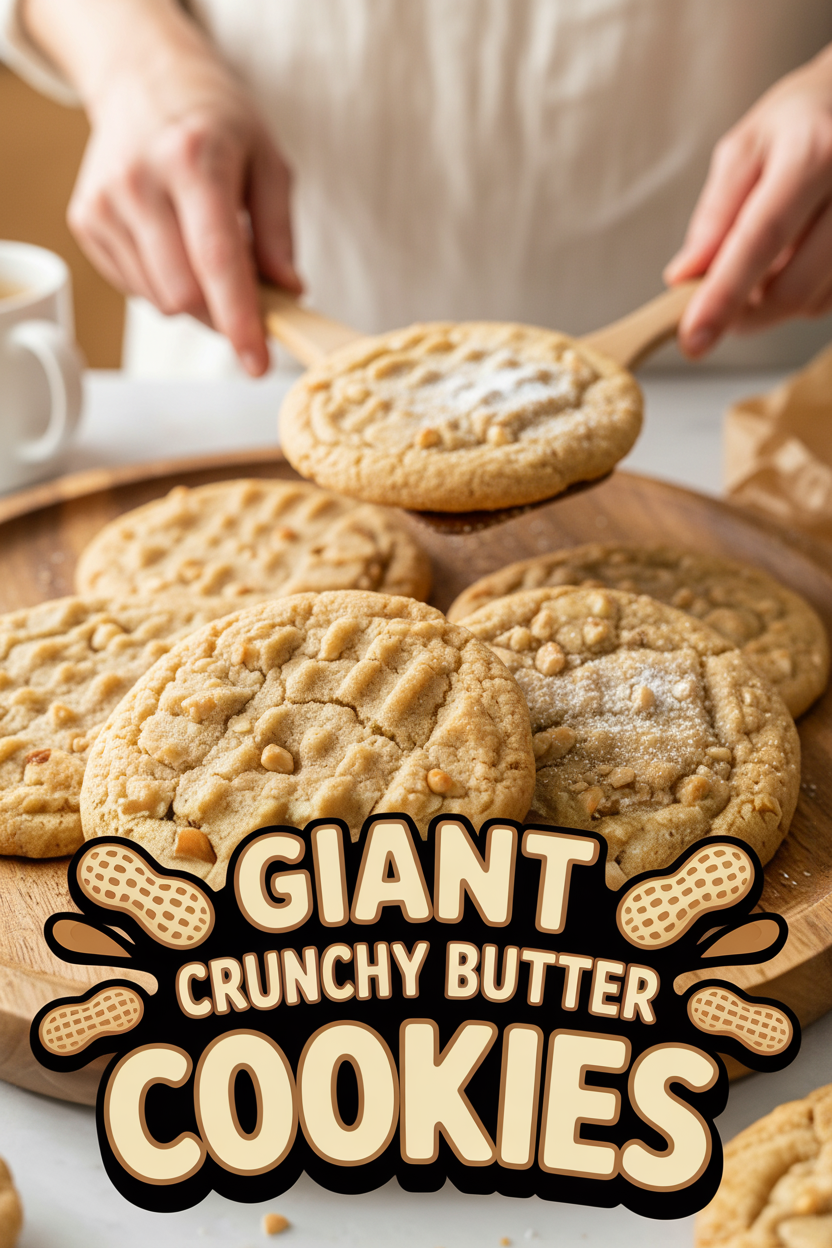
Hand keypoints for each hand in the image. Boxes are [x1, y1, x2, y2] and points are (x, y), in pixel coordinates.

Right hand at [21, 0, 300, 375]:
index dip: (240, 320)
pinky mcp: (86, 220)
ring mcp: (106, 202)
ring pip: (159, 300)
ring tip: (205, 250)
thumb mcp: (268, 161)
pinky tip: (173, 244)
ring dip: (194, 299)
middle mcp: (140, 181)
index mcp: (193, 159)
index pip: (217, 261)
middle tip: (247, 295)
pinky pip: (136, 289)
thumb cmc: (217, 123)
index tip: (258, 363)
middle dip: (221, 313)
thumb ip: (281, 232)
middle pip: (183, 294)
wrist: (144, 80)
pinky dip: (165, 284)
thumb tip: (289, 293)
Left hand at [665, 44, 831, 357]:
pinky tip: (801, 258)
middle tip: (719, 302)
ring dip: (776, 302)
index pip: (761, 240)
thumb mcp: (746, 149)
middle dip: (745, 312)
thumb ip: (716, 214)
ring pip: (814, 302)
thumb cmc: (801, 120)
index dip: (724, 296)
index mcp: (815, 153)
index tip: (694, 340)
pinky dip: (806, 294)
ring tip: (770, 259)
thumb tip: (685, 276)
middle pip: (792, 287)